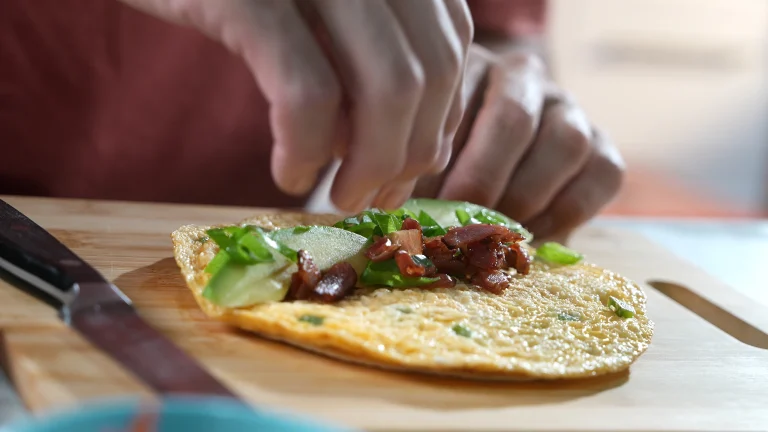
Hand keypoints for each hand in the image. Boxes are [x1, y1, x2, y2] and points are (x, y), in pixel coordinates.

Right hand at [118, 0, 473, 212]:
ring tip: (339, 197)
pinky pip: (308, 94)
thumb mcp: (316, 13)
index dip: (440, 119)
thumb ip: (370, 59)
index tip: (412, 171)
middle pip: (430, 72)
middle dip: (409, 154)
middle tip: (374, 198)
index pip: (452, 46)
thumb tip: (412, 151)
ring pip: (388, 88)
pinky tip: (290, 175)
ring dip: (371, 165)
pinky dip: (307, 150)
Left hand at [414, 46, 624, 239]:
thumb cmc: (441, 170)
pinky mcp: (601, 148)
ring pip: (567, 143)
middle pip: (516, 119)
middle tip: (460, 221)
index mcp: (471, 69)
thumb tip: (412, 213)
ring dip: (526, 197)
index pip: (460, 98)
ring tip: (495, 233)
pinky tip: (533, 236)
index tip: (423, 199)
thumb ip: (418, 177)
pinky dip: (567, 213)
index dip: (442, 156)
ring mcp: (568, 109)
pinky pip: (603, 173)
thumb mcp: (421, 164)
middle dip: (484, 180)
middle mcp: (525, 79)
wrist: (488, 186)